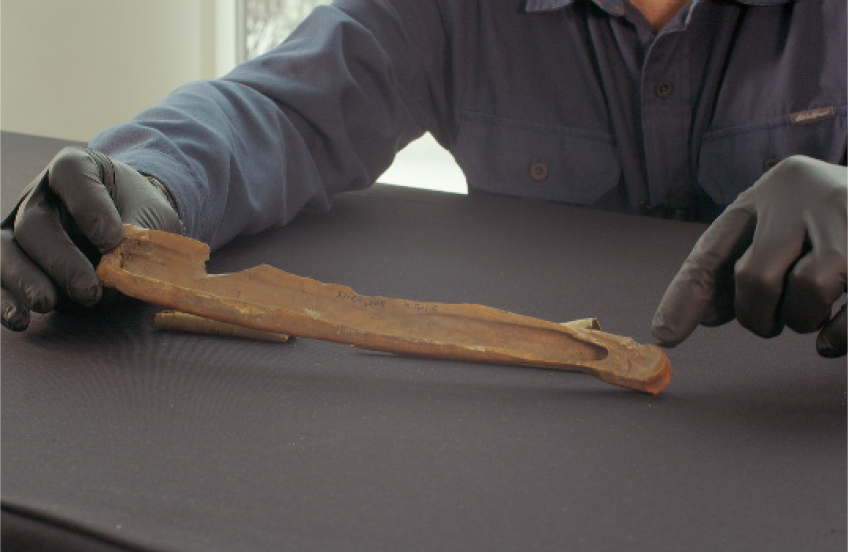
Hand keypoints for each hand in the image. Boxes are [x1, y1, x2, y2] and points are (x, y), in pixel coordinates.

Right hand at [0, 147, 182, 330]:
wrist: (132, 221)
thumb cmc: (141, 213)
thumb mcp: (152, 215)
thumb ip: (138, 238)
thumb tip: (115, 276)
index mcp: (76, 168)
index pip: (71, 174)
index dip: (89, 207)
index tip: (114, 240)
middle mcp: (40, 194)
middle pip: (35, 223)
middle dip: (61, 261)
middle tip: (89, 291)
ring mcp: (20, 226)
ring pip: (5, 250)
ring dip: (24, 280)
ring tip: (46, 304)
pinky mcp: (14, 258)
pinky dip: (4, 301)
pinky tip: (20, 320)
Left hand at [652, 155, 847, 356]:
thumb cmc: (835, 221)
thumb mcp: (785, 225)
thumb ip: (740, 264)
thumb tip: (700, 318)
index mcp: (777, 185)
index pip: (714, 248)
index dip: (685, 296)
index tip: (663, 335)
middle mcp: (815, 193)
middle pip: (754, 277)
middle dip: (755, 314)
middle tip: (769, 321)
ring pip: (808, 292)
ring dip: (801, 321)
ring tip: (811, 316)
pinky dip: (838, 338)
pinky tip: (834, 339)